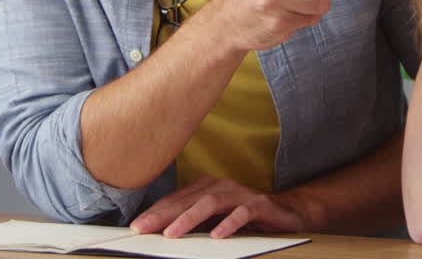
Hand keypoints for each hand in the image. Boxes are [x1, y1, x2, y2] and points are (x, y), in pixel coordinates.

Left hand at [130, 176, 305, 238]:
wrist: (286, 212)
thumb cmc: (244, 216)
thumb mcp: (214, 219)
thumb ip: (193, 221)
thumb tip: (162, 232)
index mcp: (207, 188)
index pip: (176, 199)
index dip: (155, 212)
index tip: (136, 226)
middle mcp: (221, 187)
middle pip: (188, 200)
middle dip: (162, 215)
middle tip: (143, 229)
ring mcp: (240, 194)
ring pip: (210, 203)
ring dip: (188, 218)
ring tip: (171, 233)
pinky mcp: (258, 205)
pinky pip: (241, 213)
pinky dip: (228, 224)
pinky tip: (217, 235)